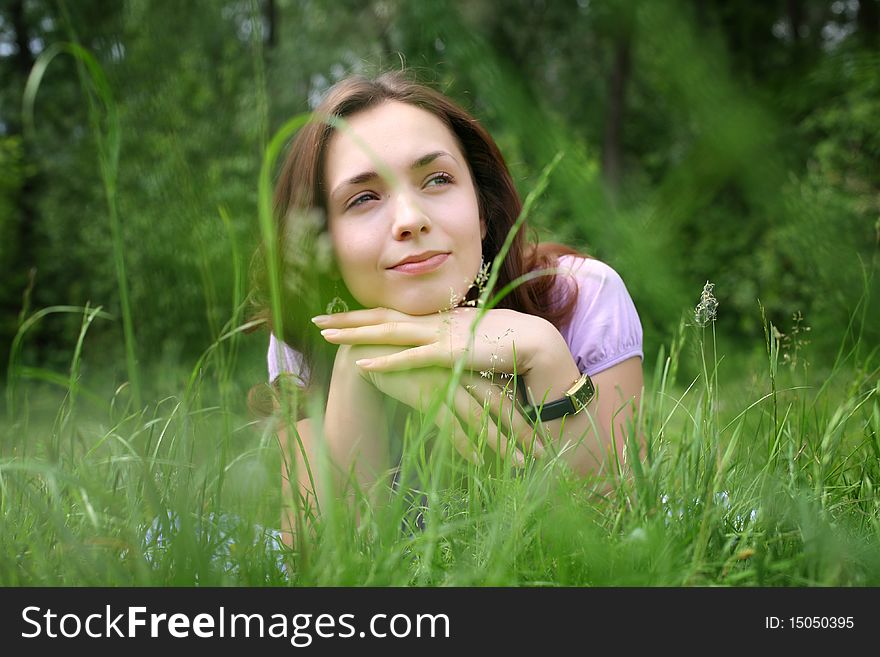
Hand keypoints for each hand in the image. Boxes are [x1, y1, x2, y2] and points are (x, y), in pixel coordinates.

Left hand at [313, 306, 555, 378]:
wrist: (533, 343)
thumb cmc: (504, 344)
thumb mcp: (468, 341)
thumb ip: (448, 343)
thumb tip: (434, 350)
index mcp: (436, 319)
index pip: (392, 314)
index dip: (362, 314)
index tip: (336, 316)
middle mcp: (433, 322)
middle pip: (381, 317)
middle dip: (346, 320)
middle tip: (314, 320)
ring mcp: (440, 336)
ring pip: (389, 332)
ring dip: (356, 334)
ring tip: (326, 337)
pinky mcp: (450, 354)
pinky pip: (411, 359)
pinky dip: (385, 361)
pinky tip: (362, 364)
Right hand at [342, 343, 541, 465]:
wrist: (373, 352)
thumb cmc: (411, 363)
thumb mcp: (443, 368)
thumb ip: (464, 382)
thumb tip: (489, 406)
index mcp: (469, 364)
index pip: (506, 392)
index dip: (524, 415)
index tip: (542, 436)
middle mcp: (462, 372)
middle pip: (500, 404)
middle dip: (523, 432)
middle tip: (543, 455)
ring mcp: (444, 382)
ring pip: (480, 416)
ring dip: (500, 442)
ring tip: (519, 464)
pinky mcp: (425, 394)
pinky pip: (450, 424)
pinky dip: (465, 444)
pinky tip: (478, 462)